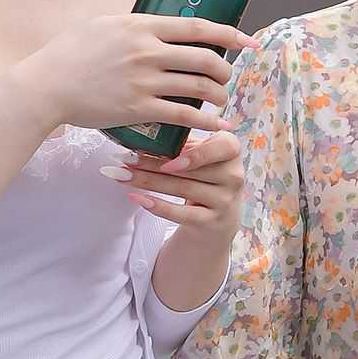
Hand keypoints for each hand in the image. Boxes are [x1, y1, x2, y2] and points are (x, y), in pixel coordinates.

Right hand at [4, 11, 251, 140]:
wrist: (47, 85)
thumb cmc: (70, 53)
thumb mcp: (103, 25)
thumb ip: (134, 26)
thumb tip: (158, 26)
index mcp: (142, 26)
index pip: (197, 27)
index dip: (228, 34)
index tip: (246, 41)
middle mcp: (148, 51)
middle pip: (204, 58)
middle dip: (224, 70)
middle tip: (226, 77)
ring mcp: (145, 81)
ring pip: (198, 87)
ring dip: (218, 95)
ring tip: (221, 100)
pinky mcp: (139, 109)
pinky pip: (184, 116)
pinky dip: (206, 121)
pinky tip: (217, 124)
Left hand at [106, 123, 244, 237]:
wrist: (218, 221)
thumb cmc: (204, 179)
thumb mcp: (201, 158)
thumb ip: (183, 145)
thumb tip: (143, 136)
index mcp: (231, 151)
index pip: (224, 147)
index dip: (197, 154)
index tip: (169, 158)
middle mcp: (234, 176)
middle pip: (190, 169)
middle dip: (153, 164)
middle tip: (125, 159)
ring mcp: (225, 201)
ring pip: (182, 188)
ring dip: (148, 181)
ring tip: (123, 175)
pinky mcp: (212, 222)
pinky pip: (182, 213)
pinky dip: (157, 205)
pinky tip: (137, 198)